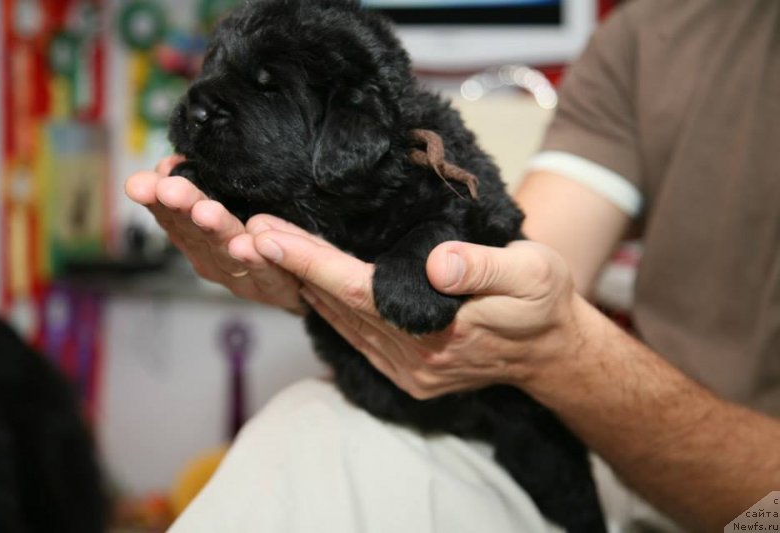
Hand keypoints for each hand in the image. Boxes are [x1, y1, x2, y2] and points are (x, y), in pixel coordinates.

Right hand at [124, 156, 304, 312]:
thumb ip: (203, 183)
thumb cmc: (267, 236)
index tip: (142, 183)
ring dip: (216, 230)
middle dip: (182, 209)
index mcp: (199, 236)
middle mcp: (214, 258)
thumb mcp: (234, 202)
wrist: (308, 282)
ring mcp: (241, 276)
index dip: (157, 199)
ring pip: (227, 252)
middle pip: (195, 232)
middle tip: (169, 190)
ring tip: (206, 212)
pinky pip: (266, 273)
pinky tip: (250, 246)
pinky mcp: (274, 287)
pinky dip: (257, 260)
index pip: (172, 215)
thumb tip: (173, 161)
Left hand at [249, 226, 587, 398]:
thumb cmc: (543, 302)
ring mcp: (407, 370)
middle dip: (292, 267)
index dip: (311, 262)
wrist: (552, 350)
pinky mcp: (406, 371)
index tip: (268, 235)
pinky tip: (307, 284)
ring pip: (340, 322)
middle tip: (249, 230)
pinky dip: (328, 307)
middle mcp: (414, 358)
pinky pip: (354, 336)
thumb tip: (439, 264)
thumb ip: (484, 269)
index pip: (359, 292)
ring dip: (302, 285)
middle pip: (338, 306)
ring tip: (266, 247)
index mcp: (439, 332)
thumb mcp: (531, 274)